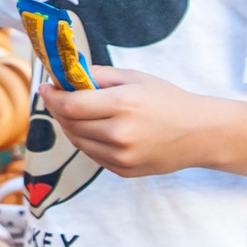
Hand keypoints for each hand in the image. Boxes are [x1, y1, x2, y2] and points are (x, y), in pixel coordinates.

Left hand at [40, 68, 237, 178]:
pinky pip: (92, 155)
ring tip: (76, 111)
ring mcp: (121, 157)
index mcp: (123, 105)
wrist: (200, 133)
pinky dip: (87, 141)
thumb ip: (98, 76)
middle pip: (70, 124)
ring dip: (70, 126)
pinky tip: (94, 128)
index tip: (46, 87)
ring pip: (78, 142)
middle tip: (57, 97)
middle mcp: (119, 134)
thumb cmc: (168, 99)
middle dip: (58, 109)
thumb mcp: (134, 78)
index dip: (52, 97)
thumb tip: (66, 75)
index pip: (71, 105)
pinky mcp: (124, 171)